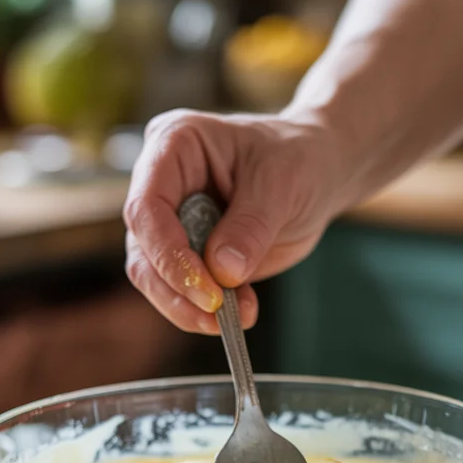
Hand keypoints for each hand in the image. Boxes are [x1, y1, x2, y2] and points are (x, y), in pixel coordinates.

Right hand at [123, 109, 341, 333]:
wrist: (318, 173)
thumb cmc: (297, 159)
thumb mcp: (282, 184)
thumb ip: (251, 227)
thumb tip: (223, 271)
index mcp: (174, 146)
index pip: (148, 207)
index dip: (168, 253)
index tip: (206, 288)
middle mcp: (161, 184)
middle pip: (144, 250)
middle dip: (177, 289)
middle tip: (217, 312)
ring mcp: (172, 222)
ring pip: (156, 278)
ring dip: (190, 307)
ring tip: (238, 316)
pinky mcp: (189, 254)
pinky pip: (183, 291)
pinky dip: (207, 310)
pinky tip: (242, 311)